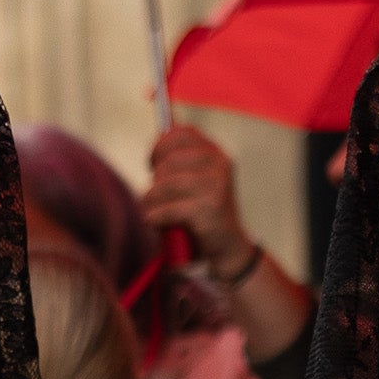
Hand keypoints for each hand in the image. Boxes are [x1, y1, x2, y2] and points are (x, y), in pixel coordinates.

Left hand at [140, 123, 251, 275]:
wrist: (227, 245)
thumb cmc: (204, 210)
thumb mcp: (197, 180)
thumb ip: (181, 162)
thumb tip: (156, 143)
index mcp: (215, 154)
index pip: (181, 134)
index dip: (159, 146)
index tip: (151, 163)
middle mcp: (218, 165)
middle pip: (168, 162)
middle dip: (154, 181)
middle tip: (152, 196)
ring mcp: (215, 186)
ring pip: (164, 185)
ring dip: (150, 201)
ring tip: (151, 211)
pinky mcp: (208, 209)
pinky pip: (167, 209)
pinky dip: (155, 218)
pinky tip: (154, 223)